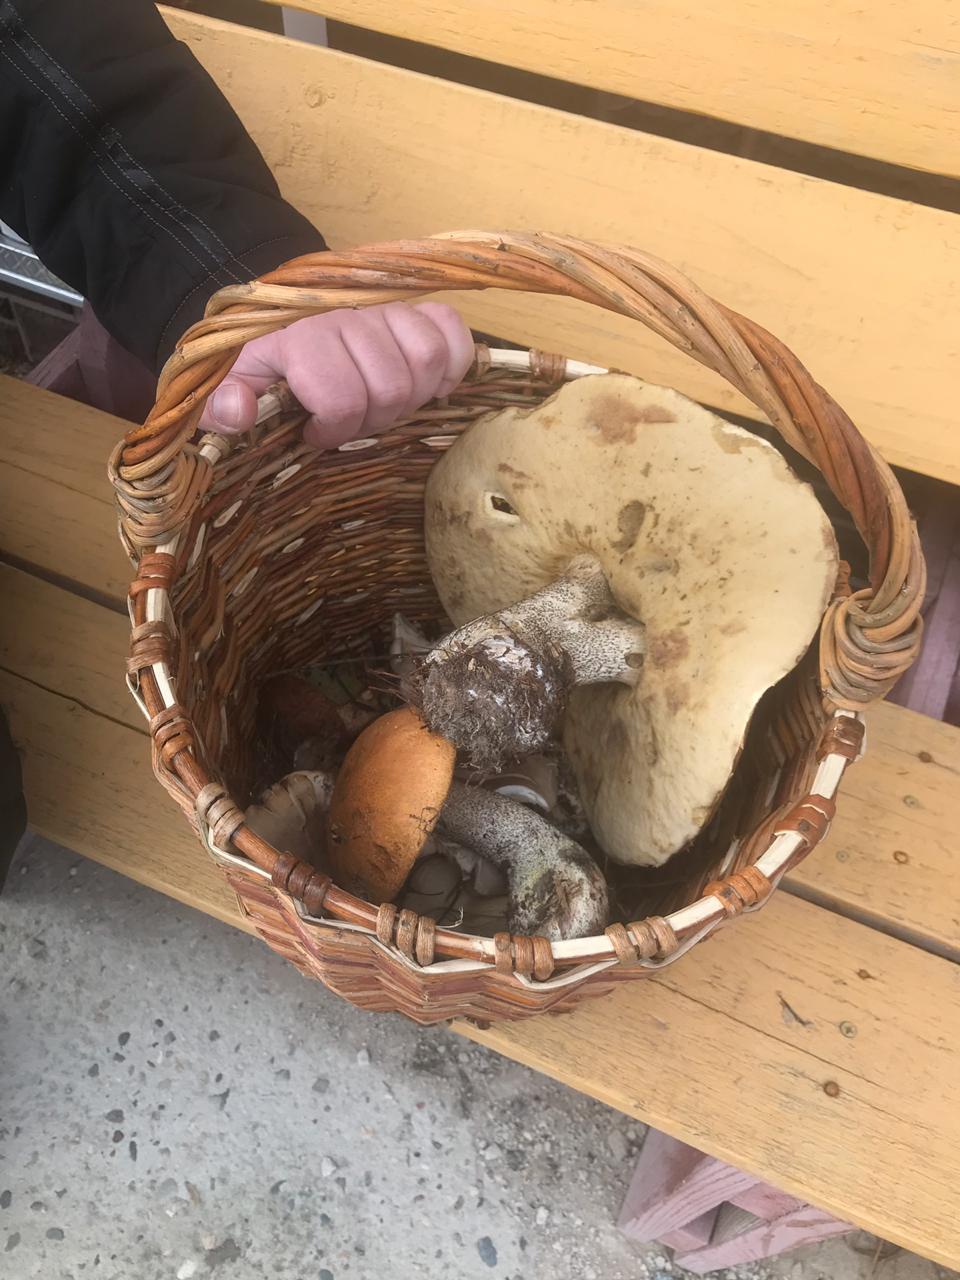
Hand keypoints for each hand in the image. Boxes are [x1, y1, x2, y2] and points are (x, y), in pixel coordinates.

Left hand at [199, 302, 473, 448]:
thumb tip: (236, 413)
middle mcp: (348, 317)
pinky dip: (451, 362)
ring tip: (386, 403)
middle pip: (390, 386)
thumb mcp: (234, 379)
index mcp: (301, 337)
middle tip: (351, 420)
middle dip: (373, 419)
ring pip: (426, 359)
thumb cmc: (265, 357)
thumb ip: (224, 400)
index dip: (334, 429)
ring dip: (412, 395)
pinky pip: (451, 329)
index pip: (342, 397)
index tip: (315, 433)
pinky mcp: (417, 308)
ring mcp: (386, 310)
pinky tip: (429, 384)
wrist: (286, 312)